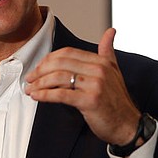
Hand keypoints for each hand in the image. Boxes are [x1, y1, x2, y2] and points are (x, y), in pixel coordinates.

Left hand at [24, 28, 140, 145]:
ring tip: (30, 89)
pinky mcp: (90, 100)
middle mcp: (99, 70)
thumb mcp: (114, 71)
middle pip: (60, 63)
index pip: (67, 53)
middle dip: (40, 70)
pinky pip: (61, 94)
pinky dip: (45, 95)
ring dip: (39, 83)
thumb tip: (110, 32)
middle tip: (29, 78)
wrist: (128, 125)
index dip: (48, 59)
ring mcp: (95, 85)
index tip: (38, 68)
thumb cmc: (117, 101)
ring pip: (58, 77)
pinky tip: (37, 96)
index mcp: (101, 61)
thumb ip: (108, 51)